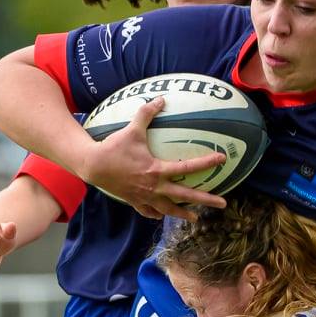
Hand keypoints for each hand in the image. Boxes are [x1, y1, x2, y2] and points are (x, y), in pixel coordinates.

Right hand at [85, 97, 228, 220]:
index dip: (207, 162)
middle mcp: (154, 187)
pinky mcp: (134, 201)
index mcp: (157, 170)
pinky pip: (149, 211)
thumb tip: (160, 98)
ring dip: (182, 213)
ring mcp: (145, 197)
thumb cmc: (113, 147)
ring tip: (195, 218)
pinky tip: (163, 214)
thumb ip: (147, 113)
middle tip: (223, 204)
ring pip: (168, 209)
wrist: (92, 165)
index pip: (188, 167)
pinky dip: (157, 213)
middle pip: (185, 196)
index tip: (222, 159)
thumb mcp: (132, 129)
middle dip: (206, 200)